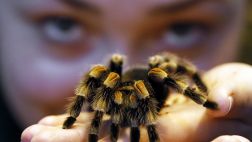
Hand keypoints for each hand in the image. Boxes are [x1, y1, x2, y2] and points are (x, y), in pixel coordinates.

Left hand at [21, 63, 251, 141]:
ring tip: (43, 127)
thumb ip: (238, 99)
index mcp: (181, 130)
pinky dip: (98, 111)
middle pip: (107, 136)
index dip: (86, 139)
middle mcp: (161, 129)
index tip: (45, 139)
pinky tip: (80, 110)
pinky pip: (121, 111)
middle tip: (29, 136)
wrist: (250, 102)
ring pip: (110, 124)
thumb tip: (223, 101)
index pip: (123, 137)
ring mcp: (156, 120)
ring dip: (77, 125)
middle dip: (67, 138)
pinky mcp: (157, 109)